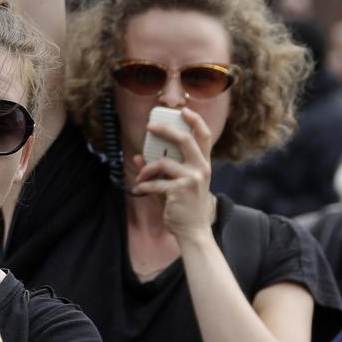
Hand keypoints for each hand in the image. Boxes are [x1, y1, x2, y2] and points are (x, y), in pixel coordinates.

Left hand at [131, 106, 216, 241]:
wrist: (193, 231)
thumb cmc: (185, 207)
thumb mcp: (176, 186)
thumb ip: (159, 171)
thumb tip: (137, 157)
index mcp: (203, 165)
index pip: (204, 136)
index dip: (195, 120)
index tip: (183, 110)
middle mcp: (201, 169)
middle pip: (184, 140)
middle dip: (165, 130)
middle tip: (149, 128)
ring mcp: (192, 178)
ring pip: (162, 163)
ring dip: (146, 170)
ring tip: (140, 179)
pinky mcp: (180, 190)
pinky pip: (155, 183)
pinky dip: (144, 186)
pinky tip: (138, 191)